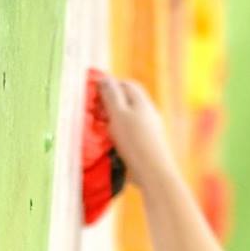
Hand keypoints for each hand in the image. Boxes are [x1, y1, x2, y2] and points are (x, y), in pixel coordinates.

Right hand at [98, 75, 177, 190]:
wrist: (153, 172)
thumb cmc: (134, 141)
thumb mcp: (118, 114)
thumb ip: (111, 95)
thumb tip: (104, 78)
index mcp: (142, 102)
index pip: (127, 85)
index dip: (111, 86)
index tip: (96, 95)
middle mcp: (149, 113)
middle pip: (129, 101)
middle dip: (112, 103)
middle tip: (98, 113)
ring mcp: (151, 129)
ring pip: (130, 117)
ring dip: (115, 120)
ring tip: (103, 129)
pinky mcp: (148, 144)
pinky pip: (132, 132)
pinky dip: (121, 133)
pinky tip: (113, 143)